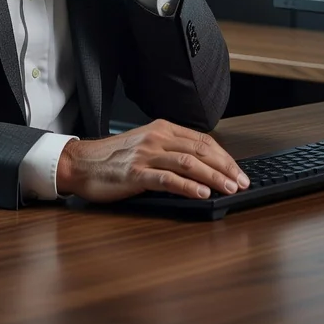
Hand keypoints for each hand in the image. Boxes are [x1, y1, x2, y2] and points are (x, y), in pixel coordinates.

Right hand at [56, 119, 249, 202]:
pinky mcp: (135, 174)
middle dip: (225, 167)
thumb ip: (170, 151)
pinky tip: (202, 193)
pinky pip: (167, 179)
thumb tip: (202, 167)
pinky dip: (187, 186)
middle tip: (242, 182)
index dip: (224, 156)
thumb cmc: (112, 158)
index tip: (239, 171)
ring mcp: (146, 155)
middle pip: (200, 150)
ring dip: (213, 176)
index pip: (202, 140)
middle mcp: (157, 138)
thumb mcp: (145, 146)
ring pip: (188, 163)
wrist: (80, 163)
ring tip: (229, 188)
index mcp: (162, 129)